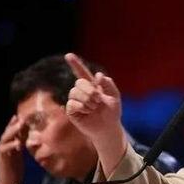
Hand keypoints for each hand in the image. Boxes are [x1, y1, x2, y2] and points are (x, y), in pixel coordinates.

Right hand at [0, 115, 25, 183]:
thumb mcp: (22, 153)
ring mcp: (1, 150)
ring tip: (21, 124)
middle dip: (15, 123)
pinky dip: (11, 145)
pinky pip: (4, 149)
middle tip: (24, 116)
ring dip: (13, 130)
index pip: (14, 130)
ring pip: (5, 137)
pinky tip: (19, 143)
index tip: (28, 114)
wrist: (9, 182)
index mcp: (9, 143)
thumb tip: (37, 135)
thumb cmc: (16, 168)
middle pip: (8, 130)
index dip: (19, 122)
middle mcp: (4, 144)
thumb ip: (25, 143)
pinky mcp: (1, 157)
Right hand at [65, 53, 127, 176]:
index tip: (69, 55)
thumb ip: (108, 84)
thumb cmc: (112, 112)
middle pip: (79, 82)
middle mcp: (82, 92)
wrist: (109, 128)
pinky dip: (82, 107)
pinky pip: (72, 103)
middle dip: (90, 90)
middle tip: (98, 100)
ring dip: (87, 99)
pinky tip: (87, 112)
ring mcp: (76, 101)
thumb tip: (98, 75)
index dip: (75, 64)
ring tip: (94, 107)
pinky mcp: (71, 110)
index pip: (82, 73)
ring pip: (74, 92)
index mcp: (92, 86)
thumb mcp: (115, 96)